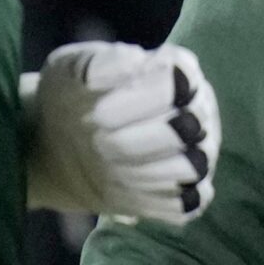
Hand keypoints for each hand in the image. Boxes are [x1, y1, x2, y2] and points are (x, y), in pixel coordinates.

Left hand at [25, 41, 219, 221]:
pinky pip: (188, 203)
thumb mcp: (73, 70)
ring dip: (143, 170)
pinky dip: (154, 199)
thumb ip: (101, 62)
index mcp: (180, 73)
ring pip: (192, 167)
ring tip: (107, 164)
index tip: (98, 113)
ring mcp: (200, 154)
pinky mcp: (190, 192)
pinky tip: (121, 188)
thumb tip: (134, 61)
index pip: (179, 84)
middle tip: (97, 141)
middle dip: (134, 139)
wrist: (63, 142)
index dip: (138, 101)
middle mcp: (200, 112)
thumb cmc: (74, 97)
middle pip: (188, 128)